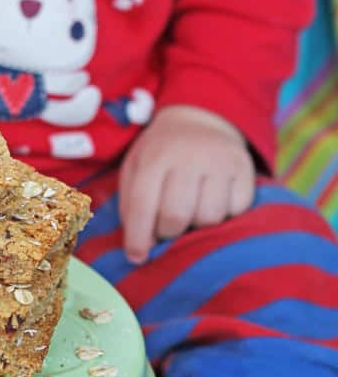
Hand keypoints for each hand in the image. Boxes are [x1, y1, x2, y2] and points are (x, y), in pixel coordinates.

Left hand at [119, 104, 254, 263]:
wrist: (200, 119)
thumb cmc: (161, 154)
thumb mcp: (136, 168)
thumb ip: (131, 205)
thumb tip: (141, 246)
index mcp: (155, 157)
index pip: (143, 206)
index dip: (138, 238)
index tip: (137, 257)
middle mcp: (189, 155)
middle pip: (177, 216)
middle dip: (168, 232)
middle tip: (166, 227)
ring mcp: (220, 160)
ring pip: (209, 218)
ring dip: (197, 224)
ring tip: (192, 211)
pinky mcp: (245, 167)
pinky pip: (237, 210)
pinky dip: (225, 214)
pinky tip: (214, 200)